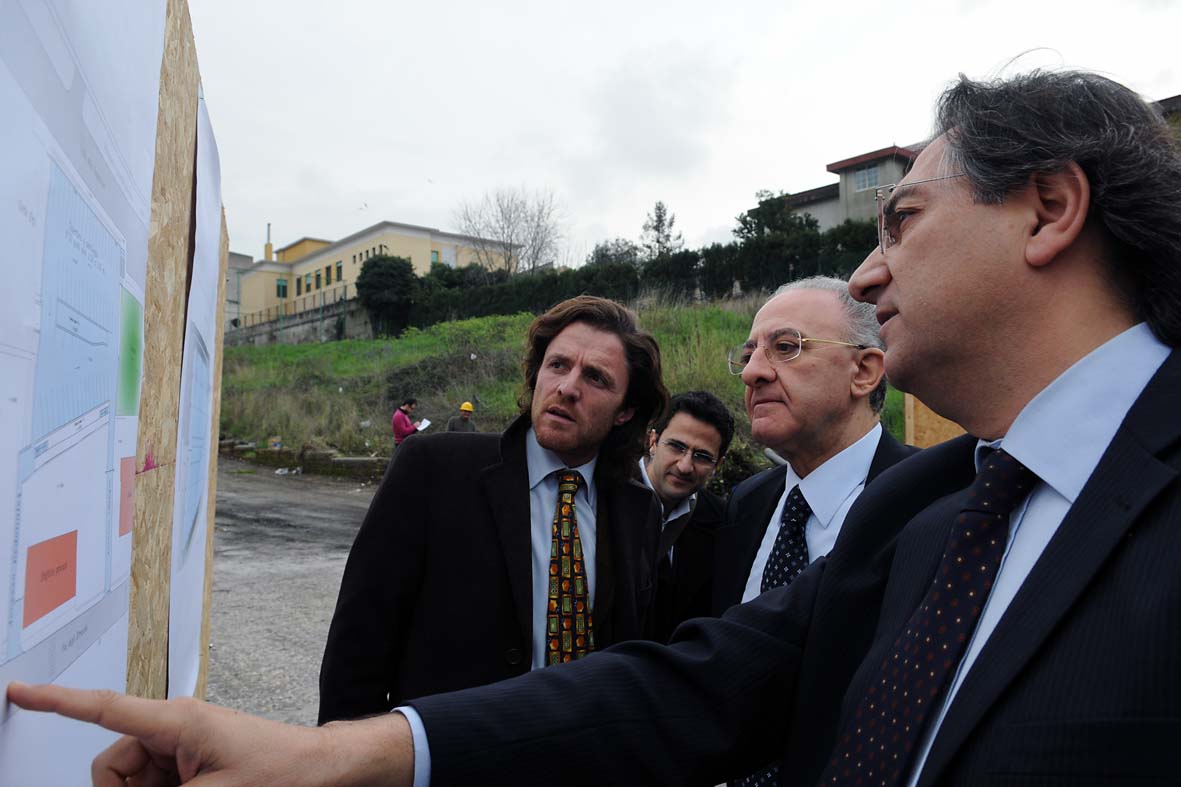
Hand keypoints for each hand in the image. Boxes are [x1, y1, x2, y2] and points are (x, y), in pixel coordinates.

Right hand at [6, 682, 413, 786]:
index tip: (17, 689)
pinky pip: (153, 784)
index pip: (104, 709)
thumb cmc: (280, 774)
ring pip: (130, 781)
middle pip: (112, 766)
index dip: (56, 701)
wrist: (323, 772)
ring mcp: (183, 747)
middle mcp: (175, 727)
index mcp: (177, 721)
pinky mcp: (192, 763)